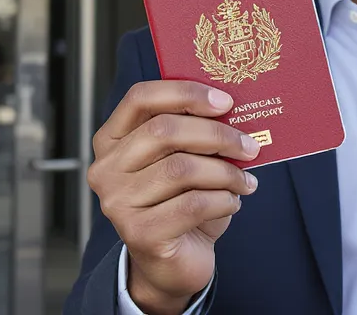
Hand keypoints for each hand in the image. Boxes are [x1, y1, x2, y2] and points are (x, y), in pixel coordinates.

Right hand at [88, 80, 260, 314]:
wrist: (173, 263)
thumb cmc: (181, 203)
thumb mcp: (185, 160)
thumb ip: (195, 133)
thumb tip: (235, 112)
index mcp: (113, 140)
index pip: (140, 98)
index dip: (184, 93)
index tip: (225, 101)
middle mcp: (107, 169)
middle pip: (164, 131)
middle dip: (216, 134)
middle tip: (249, 145)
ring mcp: (118, 203)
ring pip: (181, 169)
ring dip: (225, 172)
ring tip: (245, 180)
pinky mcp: (139, 233)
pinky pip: (192, 204)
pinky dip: (223, 200)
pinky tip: (233, 202)